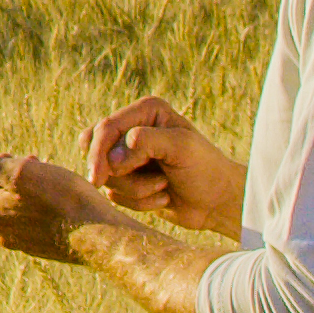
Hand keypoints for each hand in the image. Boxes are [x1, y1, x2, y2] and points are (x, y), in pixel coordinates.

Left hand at [0, 139, 112, 259]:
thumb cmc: (63, 200)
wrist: (99, 237)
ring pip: (3, 207)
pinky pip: (22, 219)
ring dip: (13, 185)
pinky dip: (28, 201)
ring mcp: (18, 240)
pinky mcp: (38, 245)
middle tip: (17, 158)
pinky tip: (50, 192)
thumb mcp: (22, 173)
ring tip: (38, 170)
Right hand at [83, 99, 239, 236]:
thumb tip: (112, 157)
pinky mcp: (130, 180)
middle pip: (95, 148)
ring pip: (106, 175)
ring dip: (135, 189)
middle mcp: (134, 129)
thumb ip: (146, 142)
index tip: (98, 177)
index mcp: (146, 111)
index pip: (107, 127)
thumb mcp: (181, 147)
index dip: (99, 151)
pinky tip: (162, 197)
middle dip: (111, 172)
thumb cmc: (205, 169)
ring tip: (163, 187)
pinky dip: (137, 201)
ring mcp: (130, 156)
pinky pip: (115, 194)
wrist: (218, 201)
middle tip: (106, 185)